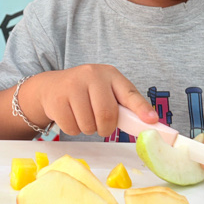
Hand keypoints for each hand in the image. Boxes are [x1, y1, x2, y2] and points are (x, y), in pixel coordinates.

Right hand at [21, 65, 156, 137]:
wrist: (51, 87)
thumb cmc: (86, 92)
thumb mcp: (106, 91)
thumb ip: (124, 106)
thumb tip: (148, 123)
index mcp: (109, 74)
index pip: (129, 92)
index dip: (141, 108)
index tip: (152, 121)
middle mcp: (91, 75)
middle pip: (107, 115)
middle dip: (106, 128)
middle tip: (101, 125)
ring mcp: (72, 86)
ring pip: (88, 125)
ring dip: (88, 129)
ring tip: (83, 116)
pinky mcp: (57, 99)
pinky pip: (72, 128)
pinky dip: (73, 129)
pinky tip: (71, 116)